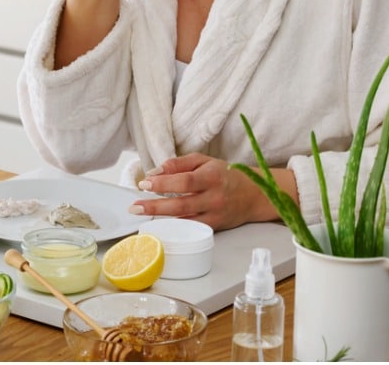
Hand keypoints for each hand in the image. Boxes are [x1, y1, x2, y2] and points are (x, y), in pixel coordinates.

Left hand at [129, 152, 296, 230]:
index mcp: (212, 177)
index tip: (144, 183)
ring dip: (160, 218)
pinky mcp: (215, 226)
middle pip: (181, 204)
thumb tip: (155, 171)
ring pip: (184, 219)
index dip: (163, 183)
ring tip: (141, 214)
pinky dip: (174, 225)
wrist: (254, 195)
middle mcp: (214, 197)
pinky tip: (159, 223)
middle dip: (155, 206)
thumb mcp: (204, 161)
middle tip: (135, 206)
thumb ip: (179, 163)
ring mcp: (215, 214)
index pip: (184, 181)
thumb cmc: (225, 174)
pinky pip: (191, 227)